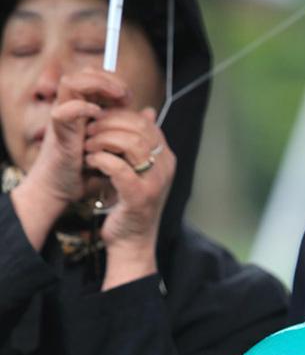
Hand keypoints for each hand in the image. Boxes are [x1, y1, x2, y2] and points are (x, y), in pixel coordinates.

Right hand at [11, 69, 129, 249]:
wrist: (64, 189)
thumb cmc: (86, 169)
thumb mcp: (115, 143)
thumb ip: (129, 125)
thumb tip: (150, 113)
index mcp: (83, 108)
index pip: (95, 77)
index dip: (113, 82)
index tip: (130, 98)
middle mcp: (70, 109)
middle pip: (84, 73)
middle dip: (107, 79)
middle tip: (125, 95)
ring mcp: (62, 118)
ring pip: (70, 82)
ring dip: (96, 85)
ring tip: (116, 98)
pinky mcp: (58, 133)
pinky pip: (64, 110)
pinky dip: (81, 108)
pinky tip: (98, 114)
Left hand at [84, 106, 175, 288]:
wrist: (131, 243)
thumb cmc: (130, 205)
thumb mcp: (137, 168)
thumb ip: (140, 142)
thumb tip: (146, 111)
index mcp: (166, 158)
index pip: (146, 122)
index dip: (119, 115)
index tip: (97, 119)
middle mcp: (166, 168)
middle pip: (139, 128)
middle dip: (109, 124)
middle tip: (88, 130)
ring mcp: (156, 183)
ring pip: (131, 143)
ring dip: (103, 140)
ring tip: (87, 147)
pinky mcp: (140, 197)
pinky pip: (119, 167)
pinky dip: (101, 160)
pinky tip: (90, 162)